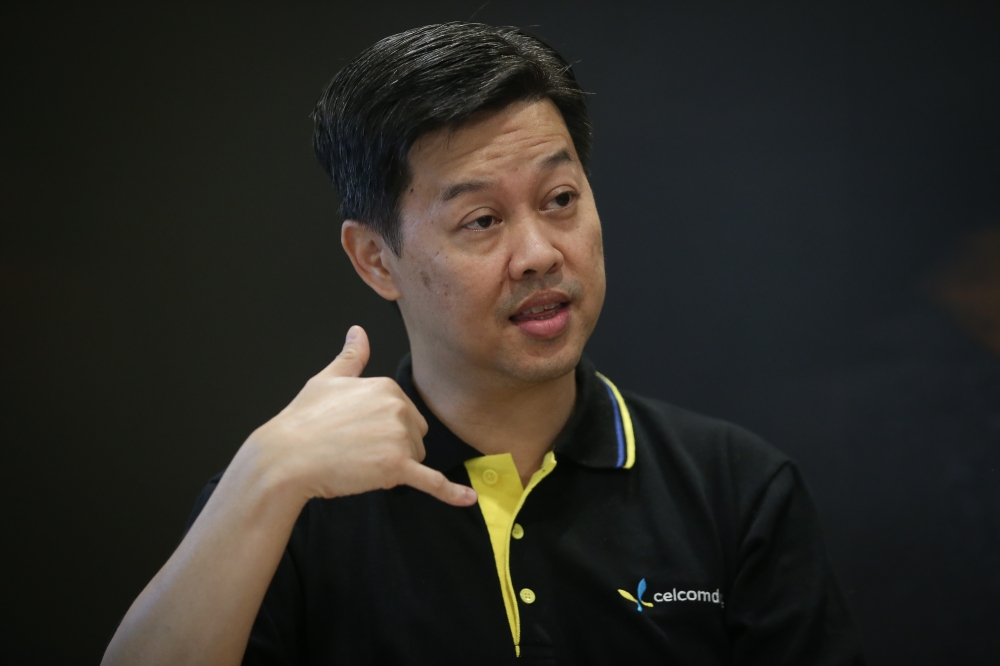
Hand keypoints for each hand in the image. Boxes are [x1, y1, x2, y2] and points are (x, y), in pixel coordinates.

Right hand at [244, 325, 476, 506]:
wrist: (286, 457)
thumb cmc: (302, 420)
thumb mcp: (327, 380)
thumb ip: (351, 357)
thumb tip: (358, 332)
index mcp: (387, 386)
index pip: (406, 413)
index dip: (384, 429)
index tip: (356, 432)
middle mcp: (399, 407)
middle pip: (415, 436)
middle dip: (394, 447)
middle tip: (355, 450)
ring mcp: (399, 438)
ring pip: (416, 458)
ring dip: (396, 466)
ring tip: (359, 463)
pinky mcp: (397, 467)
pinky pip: (431, 481)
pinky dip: (450, 492)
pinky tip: (468, 499)